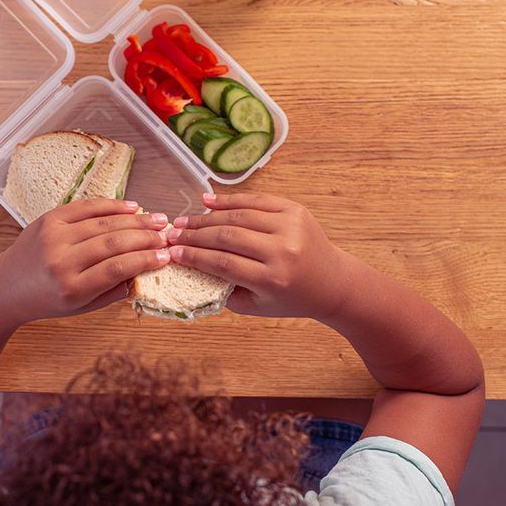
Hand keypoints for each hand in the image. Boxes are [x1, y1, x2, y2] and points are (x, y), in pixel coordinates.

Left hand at [0, 198, 171, 324]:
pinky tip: (131, 207)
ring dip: (135, 220)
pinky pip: (86, 207)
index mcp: (71, 288)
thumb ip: (113, 291)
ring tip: (157, 220)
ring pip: (103, 223)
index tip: (165, 256)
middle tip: (167, 235)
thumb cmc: (47, 300)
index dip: (145, 260)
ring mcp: (53, 236)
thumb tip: (144, 269)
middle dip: (145, 237)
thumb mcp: (81, 307)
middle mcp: (61, 260)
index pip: (116, 269)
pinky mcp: (49, 219)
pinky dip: (111, 206)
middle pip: (113, 243)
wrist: (6, 286)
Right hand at [166, 193, 350, 318]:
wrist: (332, 282)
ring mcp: (291, 226)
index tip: (172, 252)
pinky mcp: (295, 210)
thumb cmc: (291, 297)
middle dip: (195, 235)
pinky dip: (230, 200)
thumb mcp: (258, 305)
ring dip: (206, 217)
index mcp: (274, 279)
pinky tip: (207, 201)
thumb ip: (225, 289)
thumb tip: (191, 267)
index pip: (224, 264)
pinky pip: (256, 200)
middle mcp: (283, 251)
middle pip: (228, 237)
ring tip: (185, 220)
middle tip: (172, 234)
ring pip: (239, 216)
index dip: (195, 257)